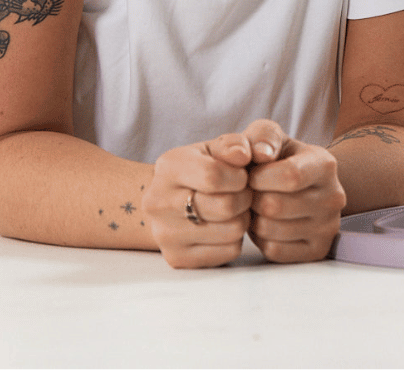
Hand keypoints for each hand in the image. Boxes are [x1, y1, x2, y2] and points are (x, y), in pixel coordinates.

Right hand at [144, 132, 256, 268]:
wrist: (169, 202)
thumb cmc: (200, 170)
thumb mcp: (214, 148)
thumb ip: (233, 144)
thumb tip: (244, 154)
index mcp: (168, 167)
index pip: (214, 176)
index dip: (240, 176)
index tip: (242, 176)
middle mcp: (159, 202)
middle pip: (226, 206)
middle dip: (245, 197)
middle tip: (242, 193)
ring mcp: (165, 235)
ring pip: (233, 230)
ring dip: (243, 218)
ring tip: (234, 208)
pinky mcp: (177, 258)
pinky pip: (229, 252)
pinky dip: (235, 239)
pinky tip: (224, 226)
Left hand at [243, 119, 346, 262]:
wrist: (301, 183)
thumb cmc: (278, 158)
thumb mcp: (271, 137)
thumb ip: (261, 136)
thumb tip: (260, 154)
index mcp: (325, 165)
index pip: (290, 176)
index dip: (259, 177)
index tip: (251, 174)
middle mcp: (333, 197)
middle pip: (274, 206)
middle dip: (252, 199)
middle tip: (252, 193)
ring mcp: (328, 226)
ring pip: (270, 231)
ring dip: (254, 219)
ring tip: (259, 207)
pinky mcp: (318, 250)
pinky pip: (274, 252)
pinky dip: (262, 240)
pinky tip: (267, 224)